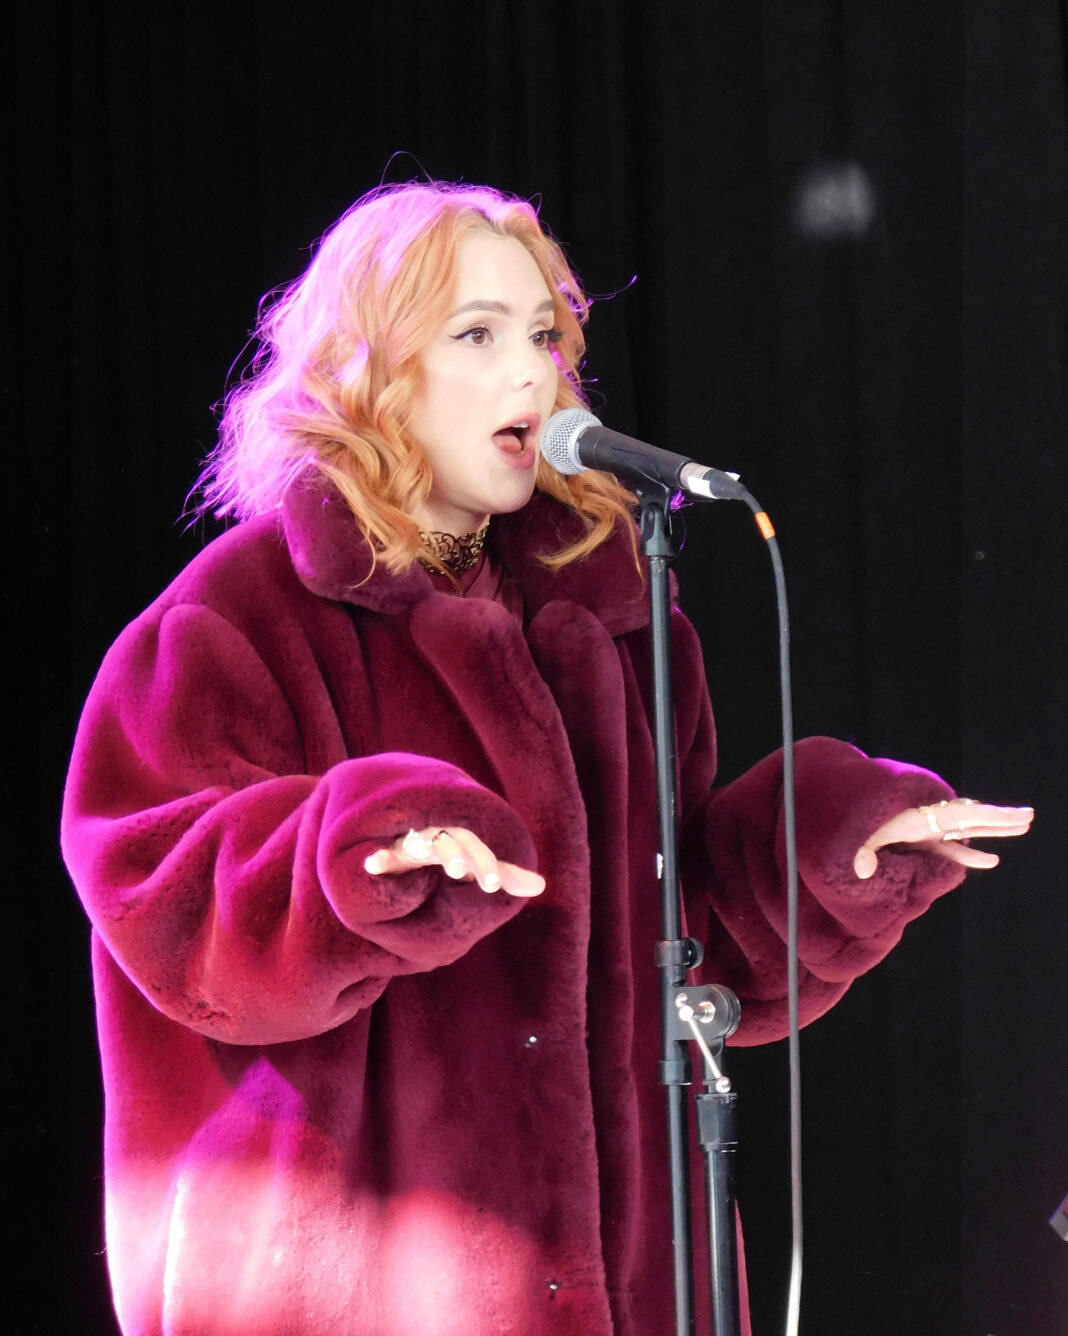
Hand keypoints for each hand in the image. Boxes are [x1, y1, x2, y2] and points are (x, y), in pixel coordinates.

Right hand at [363, 826, 544, 897]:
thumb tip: (541, 886)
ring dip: (419, 847)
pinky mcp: (389, 853)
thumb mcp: (477, 865)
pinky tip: (373, 864)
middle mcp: (439, 837)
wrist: (410, 830)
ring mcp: (412, 843)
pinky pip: (383, 854)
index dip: (485, 865)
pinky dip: (379, 858)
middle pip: (450, 841)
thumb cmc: (449, 854)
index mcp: (463, 842)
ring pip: (418, 843)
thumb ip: (504, 874)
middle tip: (459, 872)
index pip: (478, 850)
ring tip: (420, 853)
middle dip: (456, 855)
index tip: (493, 886)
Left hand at [853, 800, 1033, 879]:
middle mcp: (922, 822)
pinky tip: (989, 860)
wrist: (831, 814)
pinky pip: (949, 847)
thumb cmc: (843, 824)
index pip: (956, 815)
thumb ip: (859, 852)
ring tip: (1020, 827)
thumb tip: (864, 869)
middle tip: (1028, 816)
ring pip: (964, 830)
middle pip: (967, 818)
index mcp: (913, 818)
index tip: (1011, 815)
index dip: (984, 816)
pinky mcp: (916, 843)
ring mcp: (921, 832)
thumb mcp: (850, 838)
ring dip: (991, 831)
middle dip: (997, 818)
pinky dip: (969, 853)